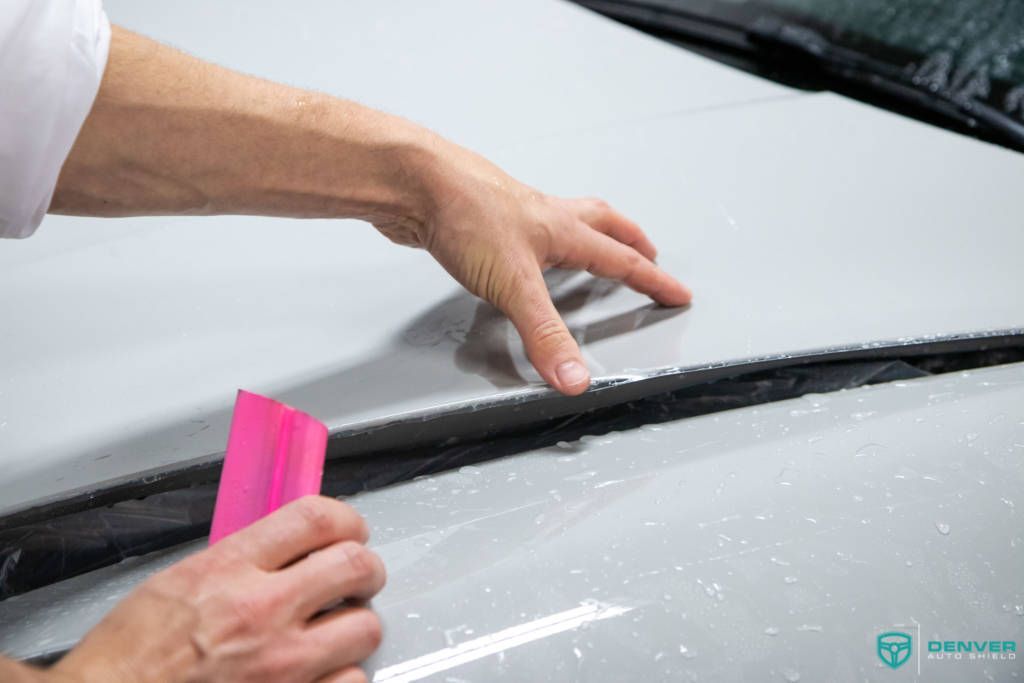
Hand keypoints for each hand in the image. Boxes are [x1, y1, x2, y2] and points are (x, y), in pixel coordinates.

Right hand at [51, 496, 384, 682]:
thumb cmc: (126, 659)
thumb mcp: (176, 583)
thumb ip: (237, 561)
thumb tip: (283, 549)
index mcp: (228, 569)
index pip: (315, 518)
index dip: (347, 519)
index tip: (350, 530)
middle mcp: (260, 611)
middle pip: (356, 566)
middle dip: (365, 569)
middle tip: (358, 577)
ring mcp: (281, 663)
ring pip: (365, 628)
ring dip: (357, 627)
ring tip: (340, 629)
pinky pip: (351, 682)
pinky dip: (343, 677)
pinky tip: (324, 673)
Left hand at [374, 140, 691, 395]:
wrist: (414, 182)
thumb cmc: (465, 214)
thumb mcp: (514, 286)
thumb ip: (545, 335)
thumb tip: (576, 376)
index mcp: (563, 230)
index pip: (622, 259)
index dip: (654, 280)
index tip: (677, 292)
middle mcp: (544, 216)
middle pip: (603, 223)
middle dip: (632, 241)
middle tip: (649, 252)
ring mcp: (514, 214)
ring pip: (566, 220)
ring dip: (589, 233)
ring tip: (592, 248)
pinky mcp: (482, 219)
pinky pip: (525, 229)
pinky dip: (540, 239)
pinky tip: (524, 251)